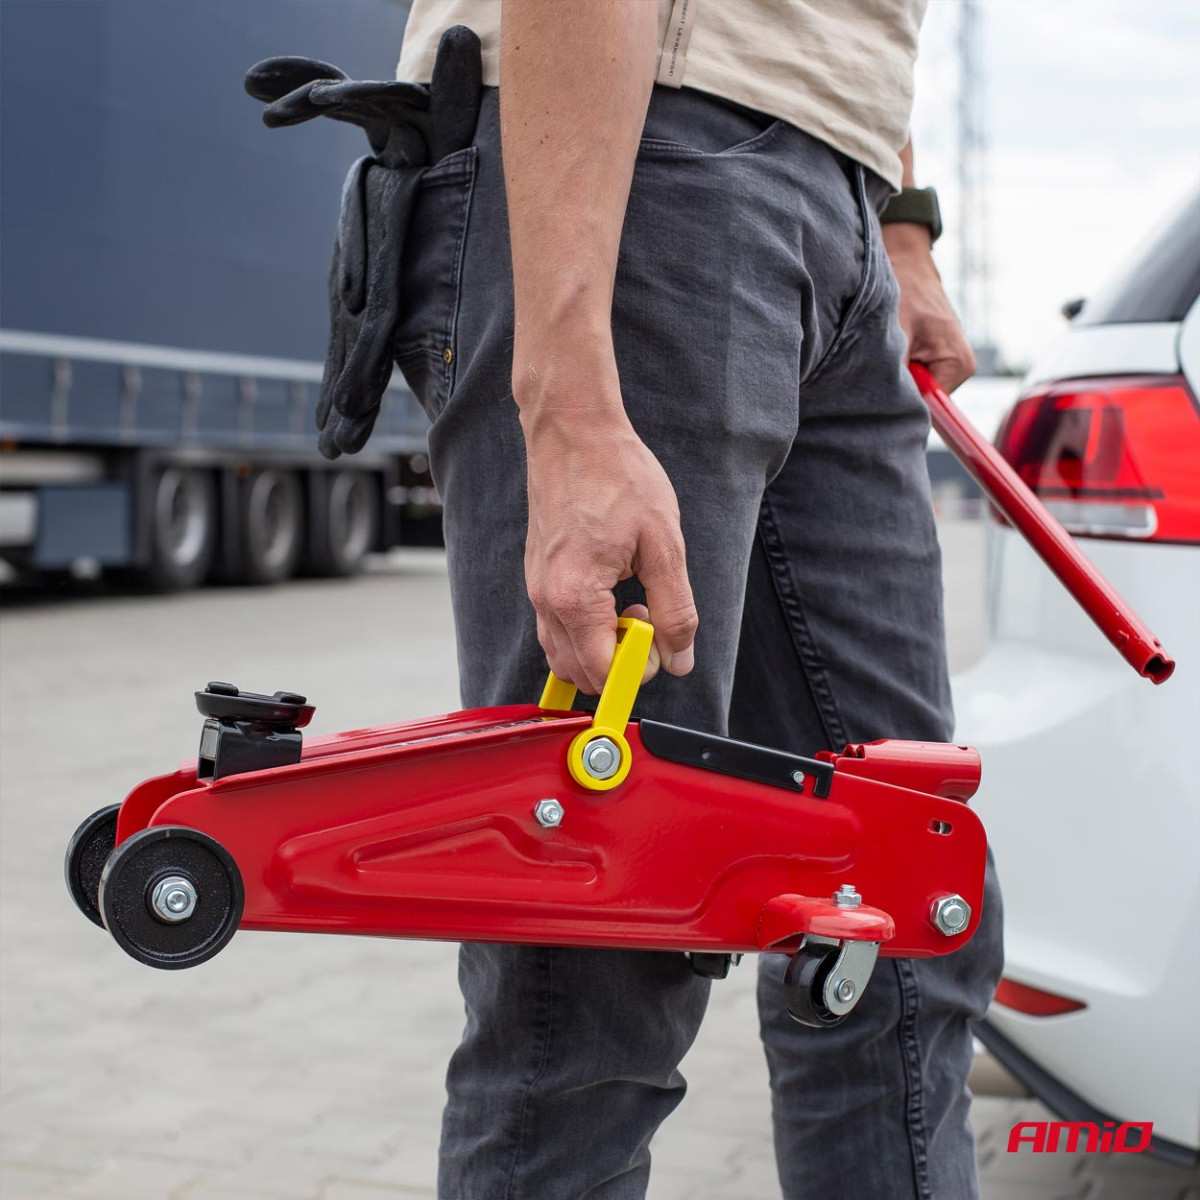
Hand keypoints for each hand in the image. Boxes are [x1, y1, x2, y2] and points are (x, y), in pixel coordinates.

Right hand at [518, 351, 697, 694]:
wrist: (573, 432)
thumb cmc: (618, 477)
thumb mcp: (664, 545)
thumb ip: (675, 609)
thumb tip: (679, 660)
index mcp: (576, 596)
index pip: (602, 673)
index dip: (638, 671)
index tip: (661, 643)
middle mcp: (546, 600)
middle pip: (579, 672)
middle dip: (619, 662)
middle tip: (649, 619)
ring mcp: (536, 590)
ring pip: (564, 654)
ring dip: (601, 647)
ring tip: (632, 604)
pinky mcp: (536, 578)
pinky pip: (556, 628)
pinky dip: (585, 629)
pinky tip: (613, 593)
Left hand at [883, 223, 975, 392]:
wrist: (906, 261)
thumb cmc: (905, 288)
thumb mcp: (897, 330)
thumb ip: (896, 371)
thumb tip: (888, 405)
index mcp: (958, 366)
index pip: (928, 409)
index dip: (901, 406)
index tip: (878, 398)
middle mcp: (957, 370)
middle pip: (919, 403)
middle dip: (894, 390)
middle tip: (874, 365)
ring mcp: (944, 367)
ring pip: (910, 391)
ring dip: (891, 378)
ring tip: (882, 350)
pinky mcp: (930, 361)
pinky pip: (907, 379)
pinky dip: (892, 369)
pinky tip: (885, 349)